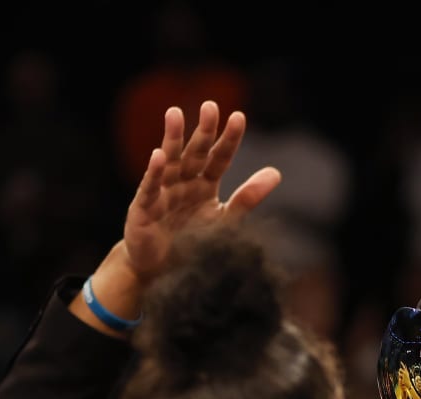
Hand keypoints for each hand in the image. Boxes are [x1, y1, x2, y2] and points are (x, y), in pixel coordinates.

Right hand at [122, 101, 281, 281]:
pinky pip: (150, 188)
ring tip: (175, 113)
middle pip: (195, 153)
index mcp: (204, 184)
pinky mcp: (144, 208)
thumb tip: (276, 173)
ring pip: (170, 161)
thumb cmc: (192, 242)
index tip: (239, 117)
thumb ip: (248, 197)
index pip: (220, 158)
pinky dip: (154, 172)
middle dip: (203, 130)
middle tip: (210, 106)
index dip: (228, 139)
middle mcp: (184, 183)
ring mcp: (163, 192)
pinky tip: (159, 155)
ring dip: (172, 138)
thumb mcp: (224, 219)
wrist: (162, 271)